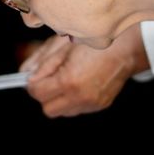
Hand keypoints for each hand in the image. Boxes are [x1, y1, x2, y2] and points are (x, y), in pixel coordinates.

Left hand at [22, 26, 147, 117]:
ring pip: (62, 112)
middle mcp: (80, 96)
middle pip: (47, 109)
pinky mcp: (100, 105)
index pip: (37, 93)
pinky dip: (72, 99)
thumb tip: (27, 75)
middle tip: (48, 80)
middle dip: (44, 95)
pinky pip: (77, 109)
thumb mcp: (63, 45)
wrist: (126, 48)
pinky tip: (78, 83)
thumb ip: (42, 62)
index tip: (34, 76)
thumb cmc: (94, 42)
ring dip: (58, 99)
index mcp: (69, 80)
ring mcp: (91, 103)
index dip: (32, 84)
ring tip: (65, 80)